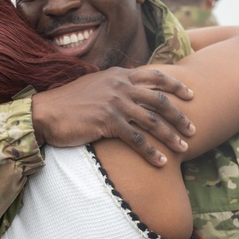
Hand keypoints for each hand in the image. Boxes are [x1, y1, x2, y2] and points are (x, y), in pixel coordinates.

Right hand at [32, 67, 194, 166]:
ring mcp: (114, 103)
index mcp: (119, 75)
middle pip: (159, 99)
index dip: (175, 85)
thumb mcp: (95, 85)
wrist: (45, 112)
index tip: (191, 94)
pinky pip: (136, 139)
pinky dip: (151, 152)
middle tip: (193, 128)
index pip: (155, 76)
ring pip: (152, 121)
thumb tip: (131, 92)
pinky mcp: (107, 122)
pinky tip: (161, 163)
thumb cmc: (68, 103)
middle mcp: (120, 86)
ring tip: (184, 147)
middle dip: (179, 115)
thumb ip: (115, 86)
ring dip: (171, 136)